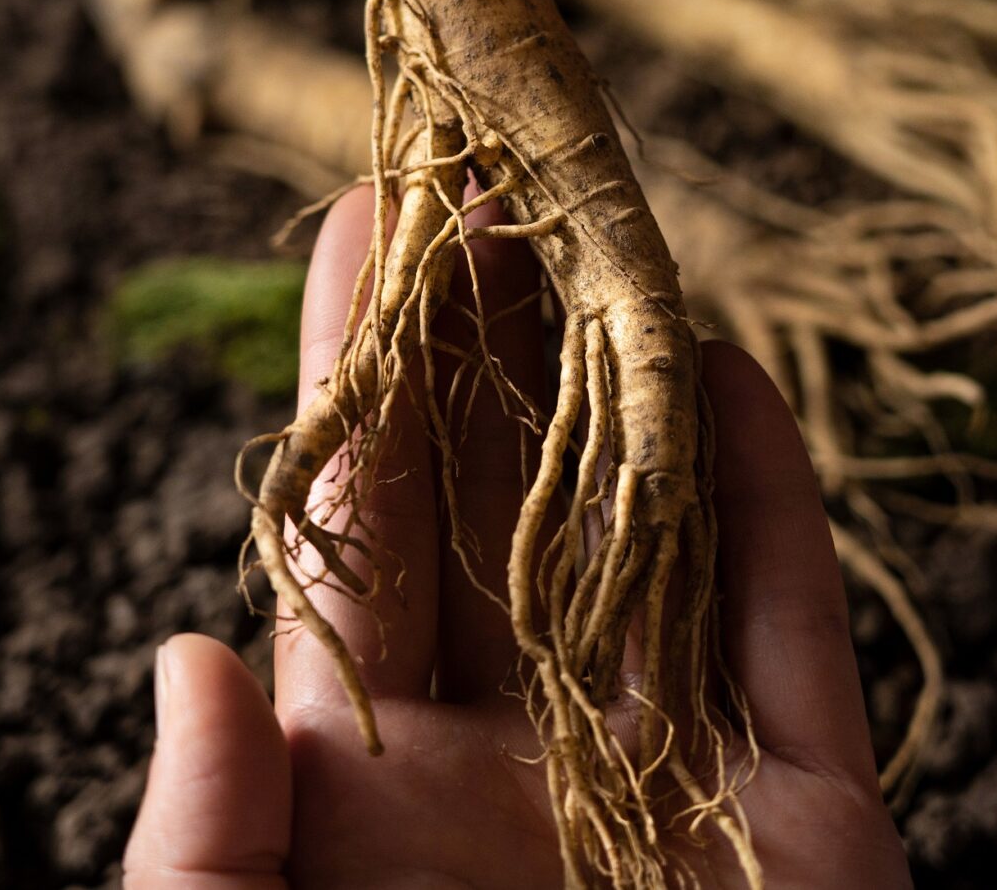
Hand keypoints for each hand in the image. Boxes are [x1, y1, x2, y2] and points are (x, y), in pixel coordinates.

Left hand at [122, 187, 910, 887]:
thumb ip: (210, 835)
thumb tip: (188, 661)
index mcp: (374, 786)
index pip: (366, 531)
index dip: (367, 370)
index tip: (362, 222)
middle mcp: (520, 758)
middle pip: (510, 498)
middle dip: (502, 333)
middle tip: (492, 172)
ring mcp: (668, 779)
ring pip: (654, 537)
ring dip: (635, 385)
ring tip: (607, 226)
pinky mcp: (808, 820)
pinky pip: (788, 637)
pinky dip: (773, 508)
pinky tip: (734, 377)